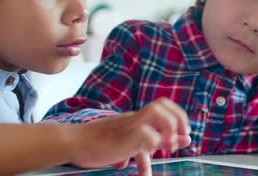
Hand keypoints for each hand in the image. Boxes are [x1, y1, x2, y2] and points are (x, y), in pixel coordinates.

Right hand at [67, 97, 190, 174]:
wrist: (73, 142)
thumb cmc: (96, 145)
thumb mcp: (127, 145)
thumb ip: (147, 146)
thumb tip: (165, 147)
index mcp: (136, 119)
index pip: (162, 107)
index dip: (178, 117)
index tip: (184, 133)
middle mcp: (135, 118)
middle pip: (163, 104)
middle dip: (178, 119)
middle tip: (181, 136)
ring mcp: (130, 125)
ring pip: (158, 111)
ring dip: (169, 127)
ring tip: (169, 144)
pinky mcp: (125, 136)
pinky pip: (147, 134)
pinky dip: (154, 143)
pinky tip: (149, 153)